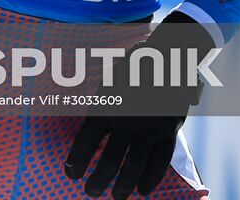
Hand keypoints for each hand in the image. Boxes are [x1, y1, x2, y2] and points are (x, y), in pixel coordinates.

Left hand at [65, 13, 210, 198]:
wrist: (166, 55)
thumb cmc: (132, 68)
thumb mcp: (110, 80)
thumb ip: (100, 104)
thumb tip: (83, 126)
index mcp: (107, 105)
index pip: (86, 141)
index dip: (77, 160)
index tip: (71, 174)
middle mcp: (126, 120)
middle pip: (109, 161)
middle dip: (98, 181)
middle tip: (92, 192)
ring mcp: (148, 127)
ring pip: (133, 166)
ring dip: (122, 186)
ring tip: (116, 196)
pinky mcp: (168, 131)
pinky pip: (159, 162)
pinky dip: (150, 179)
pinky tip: (142, 190)